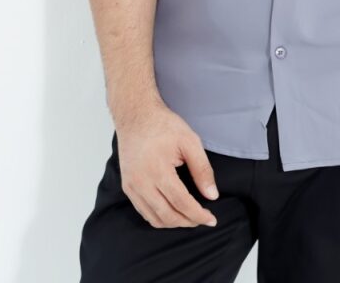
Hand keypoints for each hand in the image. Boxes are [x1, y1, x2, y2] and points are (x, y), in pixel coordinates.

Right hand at [114, 98, 220, 227]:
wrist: (136, 115)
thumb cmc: (164, 125)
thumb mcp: (190, 141)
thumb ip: (202, 169)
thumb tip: (212, 195)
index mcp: (158, 170)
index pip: (181, 202)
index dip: (198, 214)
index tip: (212, 220)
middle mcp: (141, 182)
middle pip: (167, 215)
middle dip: (188, 222)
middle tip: (203, 220)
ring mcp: (132, 186)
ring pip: (154, 218)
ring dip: (174, 223)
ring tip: (190, 218)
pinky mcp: (127, 187)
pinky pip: (143, 211)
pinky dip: (159, 217)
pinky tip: (172, 212)